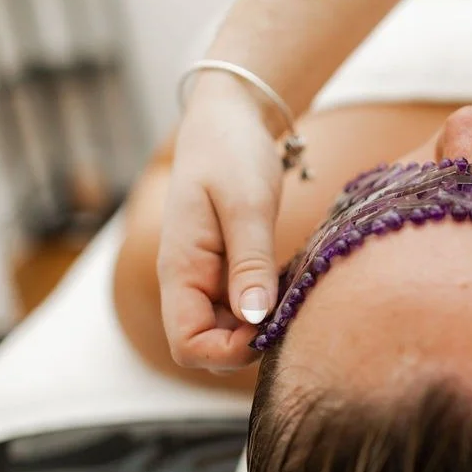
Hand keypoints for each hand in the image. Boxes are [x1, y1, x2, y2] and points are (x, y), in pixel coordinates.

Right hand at [157, 76, 282, 370]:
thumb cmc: (232, 153)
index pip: (188, 346)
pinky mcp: (223, 270)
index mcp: (180, 270)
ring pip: (225, 331)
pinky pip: (239, 308)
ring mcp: (203, 278)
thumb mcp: (247, 205)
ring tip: (292, 294)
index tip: (268, 326)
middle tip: (290, 311)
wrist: (229, 119)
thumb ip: (250, 263)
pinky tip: (288, 283)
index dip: (228, 353)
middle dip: (246, 345)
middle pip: (206, 347)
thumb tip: (254, 320)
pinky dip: (263, 306)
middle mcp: (186, 282)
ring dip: (258, 326)